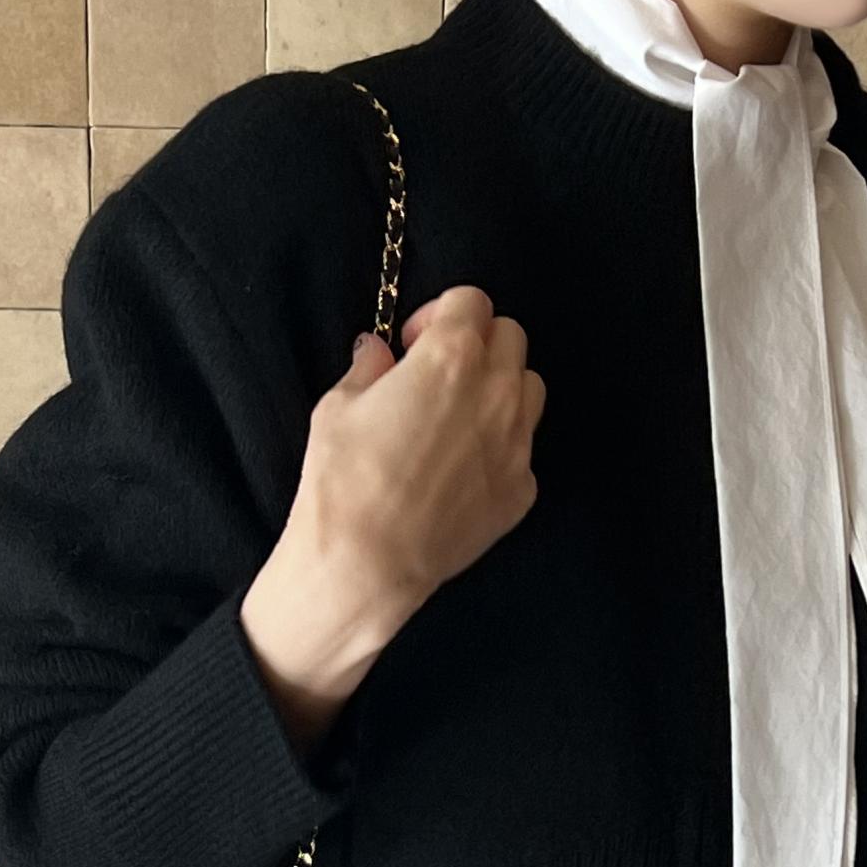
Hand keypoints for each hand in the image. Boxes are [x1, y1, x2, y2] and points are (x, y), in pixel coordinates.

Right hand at [241, 286, 544, 748]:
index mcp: (452, 357)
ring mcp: (516, 445)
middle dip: (477, 344)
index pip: (472, 301)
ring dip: (500, 388)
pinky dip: (500, 447)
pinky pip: (522, 450)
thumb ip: (368, 369)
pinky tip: (463, 470)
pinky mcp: (521, 492)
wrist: (366, 565)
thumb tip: (377, 353)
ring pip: (529, 389)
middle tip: (438, 375)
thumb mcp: (338, 408)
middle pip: (511, 338)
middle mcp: (497, 393)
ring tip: (460, 417)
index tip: (413, 343)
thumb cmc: (344, 480)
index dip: (440, 314)